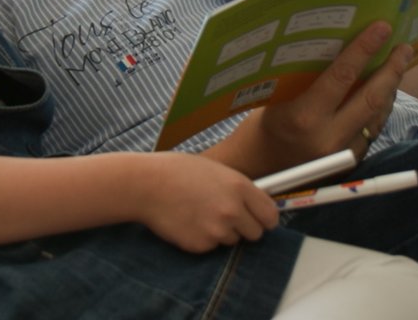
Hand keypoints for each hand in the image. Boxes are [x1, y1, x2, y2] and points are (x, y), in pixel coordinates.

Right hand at [134, 153, 279, 252]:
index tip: (259, 220)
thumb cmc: (177, 172)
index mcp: (240, 187)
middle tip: (225, 218)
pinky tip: (188, 223)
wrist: (146, 185)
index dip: (265, 219)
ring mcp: (217, 230)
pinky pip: (211, 247)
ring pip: (232, 241)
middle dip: (244, 228)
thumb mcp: (217, 170)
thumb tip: (253, 204)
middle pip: (255, 234)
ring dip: (222, 233)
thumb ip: (238, 188)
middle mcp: (233, 210)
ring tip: (200, 215)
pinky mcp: (201, 245)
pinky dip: (203, 239)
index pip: (271, 215)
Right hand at [239, 21, 410, 171]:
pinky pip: (373, 129)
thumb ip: (312, 81)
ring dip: (391, 89)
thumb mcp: (281, 98)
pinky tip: (384, 92)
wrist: (259, 167)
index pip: (343, 76)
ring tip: (398, 64)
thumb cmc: (265, 124)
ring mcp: (343, 153)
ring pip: (378, 115)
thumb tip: (344, 49)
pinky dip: (380, 108)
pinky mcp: (351, 162)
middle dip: (393, 70)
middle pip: (372, 98)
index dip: (365, 49)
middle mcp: (328, 136)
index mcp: (305, 116)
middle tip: (404, 48)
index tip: (382, 27)